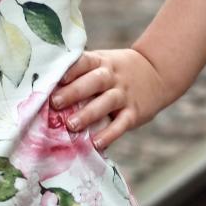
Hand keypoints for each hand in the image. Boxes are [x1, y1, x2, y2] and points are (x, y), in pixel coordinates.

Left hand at [49, 47, 170, 150]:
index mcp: (101, 62)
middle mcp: (112, 77)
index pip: (84, 62)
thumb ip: (81, 73)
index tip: (55, 78)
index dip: (70, 69)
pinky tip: (96, 143)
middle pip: (94, 81)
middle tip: (55, 103)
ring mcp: (124, 94)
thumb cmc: (117, 71)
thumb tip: (46, 90)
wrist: (158, 72)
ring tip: (71, 125)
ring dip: (88, 114)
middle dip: (74, 92)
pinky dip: (110, 134)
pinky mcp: (135, 112)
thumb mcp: (103, 63)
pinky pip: (122, 123)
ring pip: (106, 102)